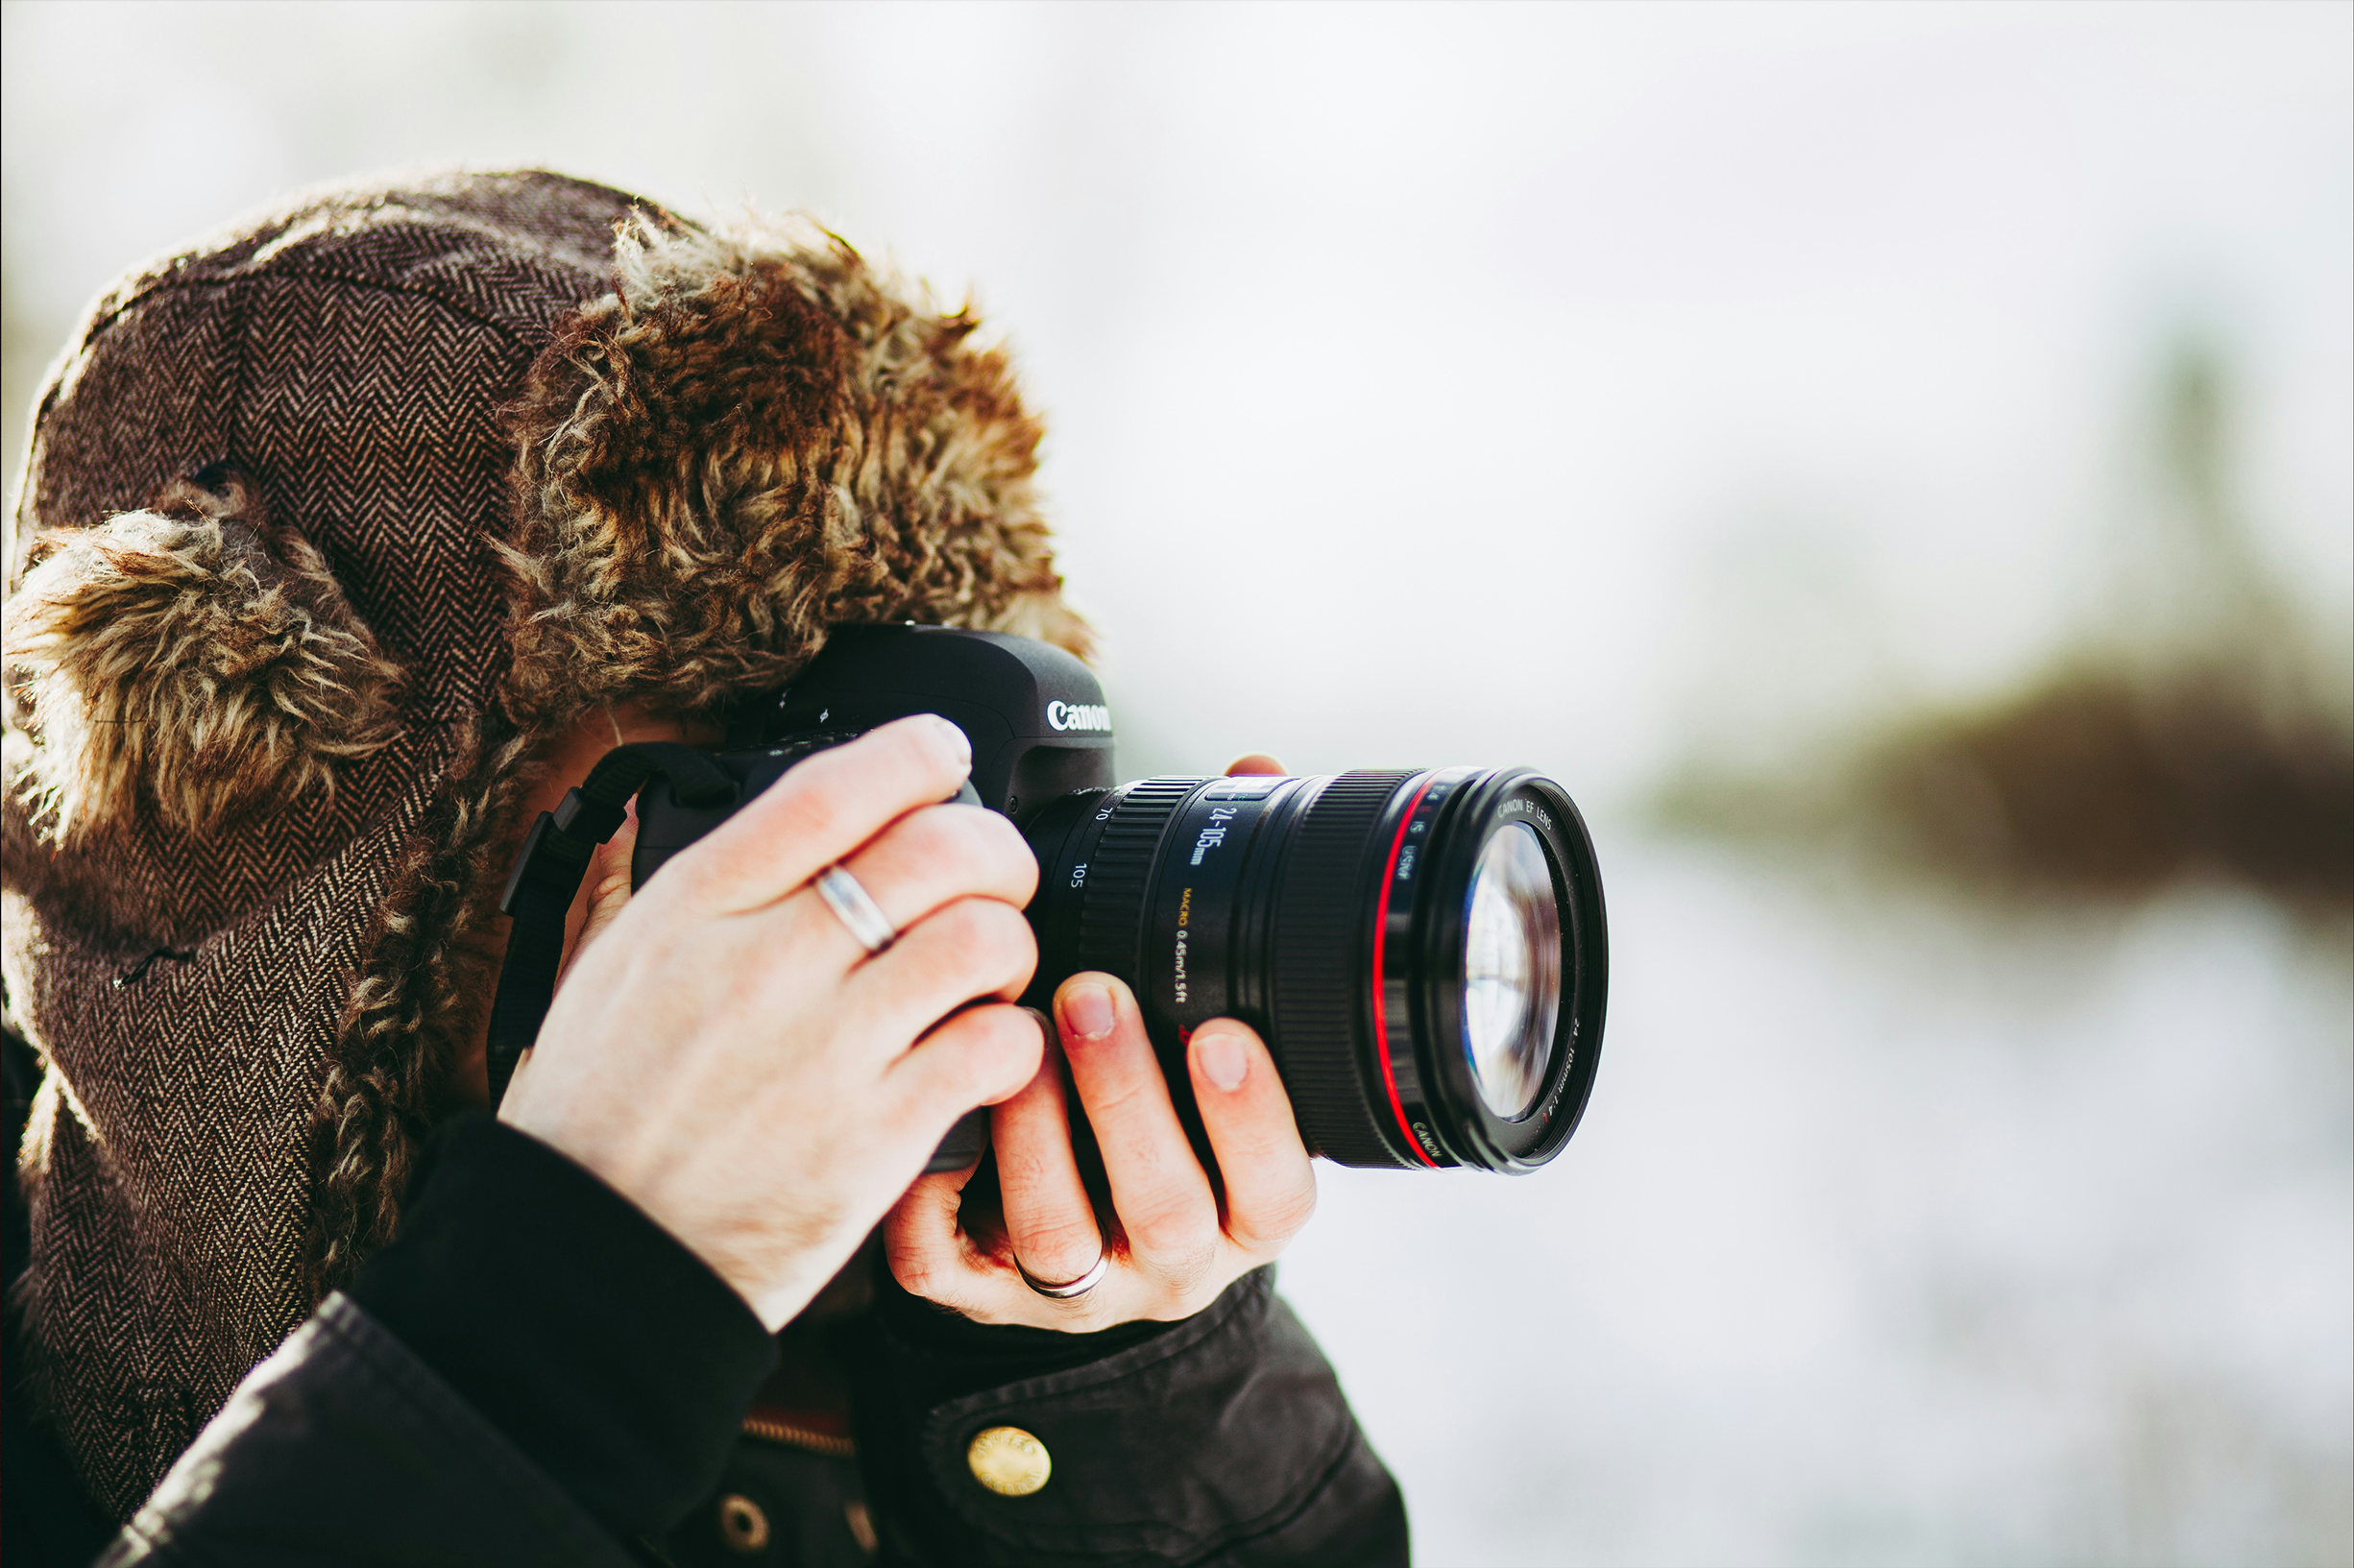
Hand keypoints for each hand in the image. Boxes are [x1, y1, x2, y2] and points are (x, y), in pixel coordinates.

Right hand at [498, 715, 1046, 1329]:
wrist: (592, 1257)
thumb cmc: (600, 1112)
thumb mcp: (616, 963)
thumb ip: (706, 884)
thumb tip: (782, 810)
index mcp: (697, 908)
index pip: (833, 788)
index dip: (915, 752)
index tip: (944, 753)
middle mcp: (766, 965)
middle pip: (937, 847)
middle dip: (993, 849)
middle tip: (995, 877)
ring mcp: (827, 1051)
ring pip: (984, 937)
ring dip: (1010, 944)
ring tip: (988, 973)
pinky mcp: (876, 1137)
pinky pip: (997, 1045)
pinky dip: (1014, 1040)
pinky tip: (987, 1052)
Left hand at [882, 751, 1318, 1330]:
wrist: (1088, 1241)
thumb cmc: (1160, 1106)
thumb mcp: (1217, 1034)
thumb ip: (1233, 911)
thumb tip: (1253, 777)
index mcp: (1243, 1202)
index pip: (1276, 1188)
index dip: (1257, 1117)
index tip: (1220, 1029)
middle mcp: (1172, 1256)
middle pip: (1168, 1210)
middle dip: (1130, 1100)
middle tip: (1089, 998)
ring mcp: (1079, 1288)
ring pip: (1062, 1243)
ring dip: (1036, 1138)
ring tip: (1010, 1046)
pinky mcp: (986, 1297)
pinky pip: (949, 1273)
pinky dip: (927, 1206)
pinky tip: (926, 1127)